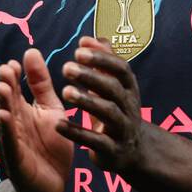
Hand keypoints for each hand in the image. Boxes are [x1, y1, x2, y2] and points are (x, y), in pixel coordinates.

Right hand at [0, 48, 71, 191]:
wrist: (52, 186)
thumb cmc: (50, 146)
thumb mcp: (50, 110)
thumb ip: (41, 84)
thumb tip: (30, 51)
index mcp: (23, 111)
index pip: (16, 89)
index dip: (14, 76)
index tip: (15, 61)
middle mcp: (14, 125)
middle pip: (8, 103)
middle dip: (6, 86)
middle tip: (6, 69)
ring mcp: (13, 143)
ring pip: (5, 122)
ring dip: (3, 105)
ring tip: (3, 88)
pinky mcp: (16, 161)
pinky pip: (10, 144)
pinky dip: (6, 131)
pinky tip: (3, 118)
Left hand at [56, 36, 147, 175]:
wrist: (134, 153)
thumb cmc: (117, 112)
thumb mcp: (115, 88)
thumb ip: (104, 64)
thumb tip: (93, 38)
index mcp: (129, 89)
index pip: (121, 69)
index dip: (102, 57)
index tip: (79, 48)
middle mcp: (129, 107)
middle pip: (113, 88)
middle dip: (91, 76)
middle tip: (66, 68)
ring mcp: (123, 130)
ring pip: (108, 113)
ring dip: (87, 101)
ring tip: (65, 91)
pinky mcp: (113, 151)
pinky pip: (96, 142)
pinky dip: (77, 133)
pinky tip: (58, 124)